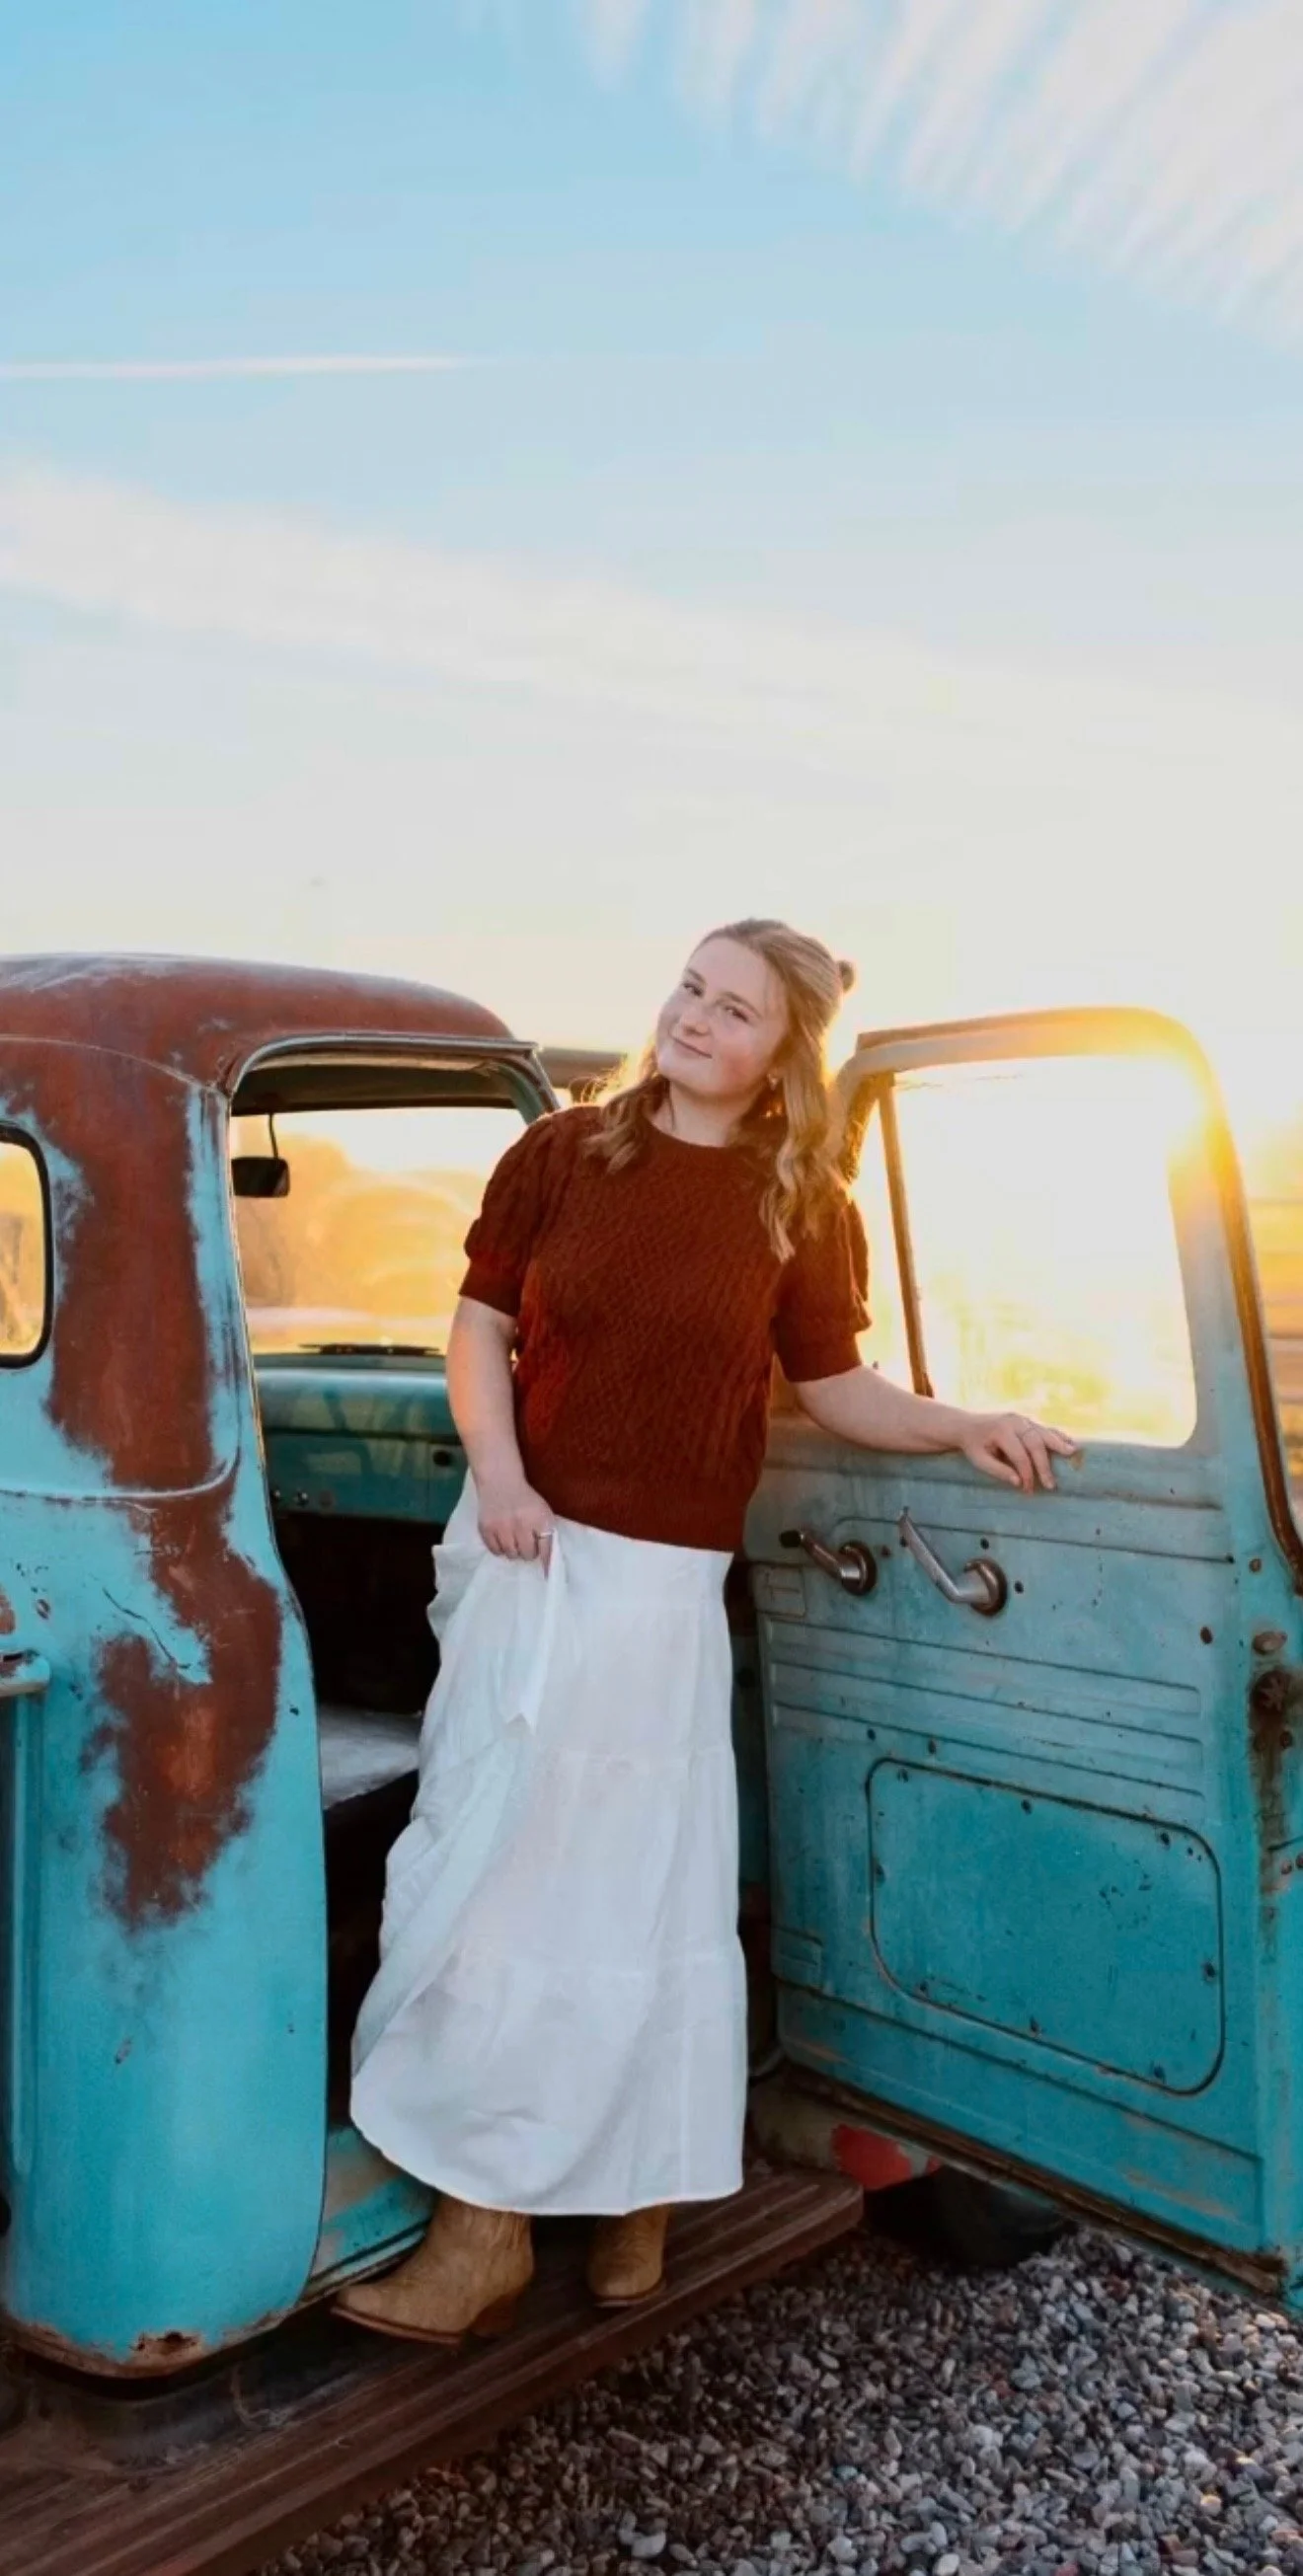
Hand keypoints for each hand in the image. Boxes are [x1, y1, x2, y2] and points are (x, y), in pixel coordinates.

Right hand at [476, 1477, 556, 1566]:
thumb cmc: (526, 1499)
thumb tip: (547, 1562)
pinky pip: (495, 1551)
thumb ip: (547, 1534)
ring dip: (513, 1550)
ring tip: (513, 1538)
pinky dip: (500, 1548)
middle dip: (528, 1551)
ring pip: (511, 1555)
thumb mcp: (542, 1512)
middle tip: (525, 1542)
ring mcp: (502, 1527)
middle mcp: (521, 1524)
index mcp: (539, 1519)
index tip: (547, 1575)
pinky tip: (502, 1537)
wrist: (500, 1480)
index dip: (546, 1563)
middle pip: (527, 1554)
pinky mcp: (486, 1528)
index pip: (545, 1548)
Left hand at [958, 1411, 1078, 1492]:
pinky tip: (1070, 1442)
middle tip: (1051, 1484)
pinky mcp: (1027, 1421)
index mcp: (1001, 1431)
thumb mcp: (979, 1460)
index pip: (1019, 1455)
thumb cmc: (973, 1446)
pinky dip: (1057, 1435)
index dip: (1027, 1474)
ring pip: (1043, 1432)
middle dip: (1044, 1465)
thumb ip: (998, 1470)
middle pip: (1035, 1443)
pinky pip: (1044, 1428)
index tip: (1028, 1490)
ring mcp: (1022, 1420)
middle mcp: (1014, 1422)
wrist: (967, 1426)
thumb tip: (1018, 1482)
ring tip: (1072, 1453)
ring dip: (1058, 1444)